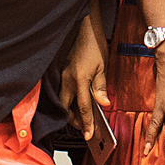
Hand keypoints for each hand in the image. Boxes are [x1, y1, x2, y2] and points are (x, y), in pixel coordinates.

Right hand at [59, 18, 109, 138]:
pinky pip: (61, 92)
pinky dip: (66, 101)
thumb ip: (101, 87)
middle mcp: (67, 80)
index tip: (89, 136)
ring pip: (62, 101)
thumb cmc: (94, 45)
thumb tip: (104, 104)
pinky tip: (73, 102)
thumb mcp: (102, 66)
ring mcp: (62, 76)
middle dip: (75, 120)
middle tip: (85, 127)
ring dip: (70, 111)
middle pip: (67, 108)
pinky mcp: (60, 73)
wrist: (83, 28)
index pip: (83, 108)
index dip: (86, 123)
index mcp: (79, 80)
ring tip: (81, 117)